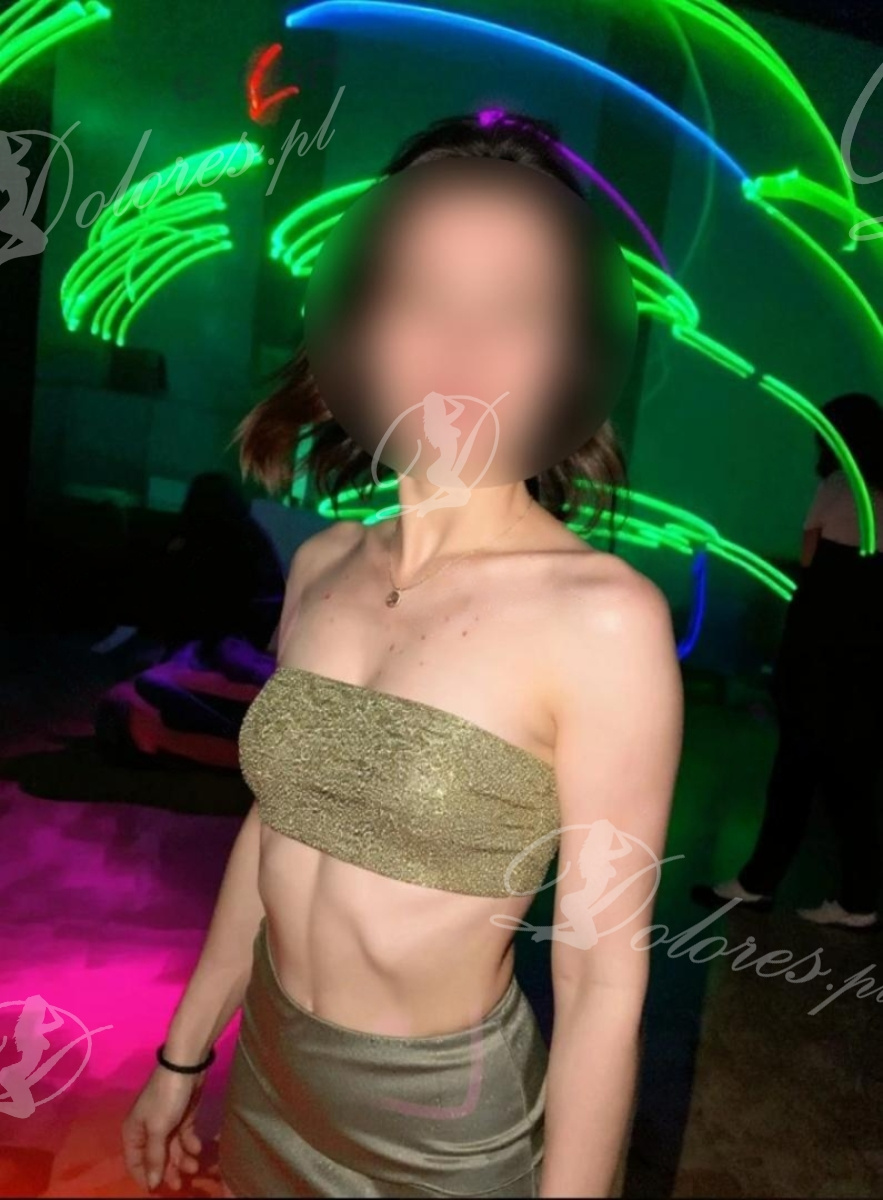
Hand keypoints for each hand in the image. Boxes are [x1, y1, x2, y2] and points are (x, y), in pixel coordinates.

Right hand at [122, 1064, 205, 1191]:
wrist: (187, 1067)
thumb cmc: (166, 1098)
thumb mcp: (157, 1129)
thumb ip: (154, 1157)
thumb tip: (151, 1184)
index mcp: (133, 1132)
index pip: (134, 1163)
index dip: (145, 1177)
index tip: (157, 1191)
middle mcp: (147, 1130)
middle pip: (156, 1159)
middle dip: (168, 1171)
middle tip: (181, 1185)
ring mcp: (166, 1124)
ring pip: (172, 1150)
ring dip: (182, 1160)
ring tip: (195, 1166)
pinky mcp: (183, 1118)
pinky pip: (185, 1138)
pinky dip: (190, 1144)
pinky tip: (197, 1148)